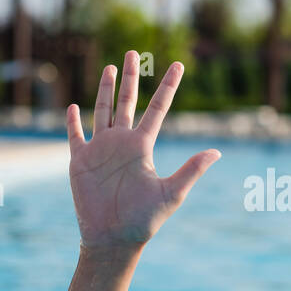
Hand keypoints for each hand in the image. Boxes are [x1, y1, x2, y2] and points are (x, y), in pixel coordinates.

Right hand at [66, 50, 219, 249]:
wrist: (113, 238)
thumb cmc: (143, 220)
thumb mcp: (171, 193)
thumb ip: (191, 170)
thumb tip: (217, 153)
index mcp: (143, 147)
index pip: (157, 109)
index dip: (167, 87)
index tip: (178, 65)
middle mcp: (122, 143)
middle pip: (127, 102)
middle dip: (130, 77)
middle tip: (133, 52)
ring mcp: (100, 150)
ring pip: (102, 111)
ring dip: (104, 90)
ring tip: (110, 66)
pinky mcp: (79, 161)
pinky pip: (75, 136)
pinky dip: (73, 121)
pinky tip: (72, 106)